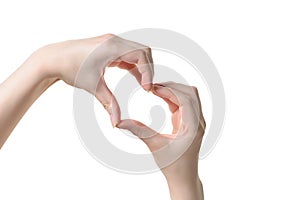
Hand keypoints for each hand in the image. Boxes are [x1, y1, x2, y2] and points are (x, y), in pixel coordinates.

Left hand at [32, 34, 153, 125]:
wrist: (53, 59)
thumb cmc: (70, 68)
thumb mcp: (92, 86)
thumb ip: (109, 103)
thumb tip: (117, 123)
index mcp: (111, 47)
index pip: (141, 55)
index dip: (148, 72)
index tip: (146, 89)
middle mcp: (114, 41)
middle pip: (143, 51)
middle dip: (148, 69)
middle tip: (147, 88)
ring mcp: (112, 42)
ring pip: (137, 52)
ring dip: (143, 67)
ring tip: (143, 86)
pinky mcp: (109, 47)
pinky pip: (128, 55)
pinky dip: (135, 66)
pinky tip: (136, 78)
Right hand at [118, 82, 204, 199]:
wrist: (184, 177)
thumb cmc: (172, 165)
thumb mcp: (154, 146)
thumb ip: (139, 131)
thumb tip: (120, 122)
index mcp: (194, 127)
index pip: (186, 99)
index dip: (169, 90)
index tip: (153, 89)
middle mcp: (198, 121)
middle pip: (191, 93)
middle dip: (172, 87)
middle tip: (153, 88)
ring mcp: (196, 120)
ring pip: (189, 95)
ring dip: (173, 91)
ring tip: (154, 91)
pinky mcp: (190, 121)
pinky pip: (184, 102)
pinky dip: (172, 97)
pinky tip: (159, 97)